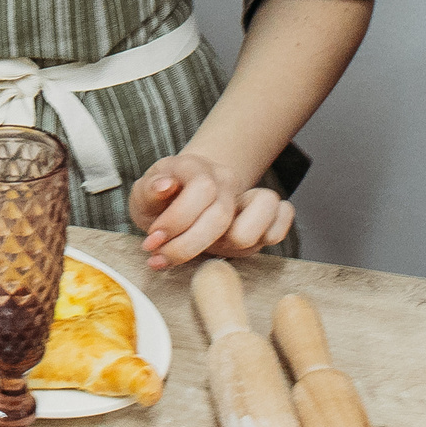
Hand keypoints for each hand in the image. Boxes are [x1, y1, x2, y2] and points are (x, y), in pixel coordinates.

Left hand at [130, 152, 291, 268]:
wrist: (180, 199)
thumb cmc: (160, 201)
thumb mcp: (142, 195)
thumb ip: (148, 190)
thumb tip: (164, 186)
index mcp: (195, 167)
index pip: (200, 190)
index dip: (176, 222)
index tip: (152, 242)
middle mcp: (224, 179)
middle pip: (223, 213)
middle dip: (188, 245)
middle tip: (162, 258)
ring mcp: (247, 195)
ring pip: (268, 207)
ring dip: (236, 242)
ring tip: (208, 250)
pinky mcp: (264, 215)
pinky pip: (283, 219)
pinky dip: (268, 235)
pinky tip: (234, 246)